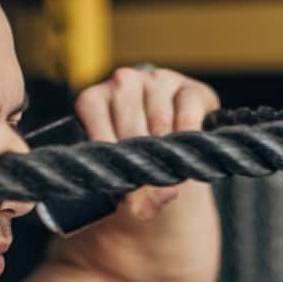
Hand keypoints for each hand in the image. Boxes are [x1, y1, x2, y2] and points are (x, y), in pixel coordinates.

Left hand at [74, 66, 220, 219]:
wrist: (167, 156)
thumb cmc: (135, 166)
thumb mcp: (124, 181)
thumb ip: (134, 196)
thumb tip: (157, 200)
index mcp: (93, 100)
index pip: (97, 126)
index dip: (114, 162)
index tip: (122, 187)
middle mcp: (123, 83)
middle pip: (131, 127)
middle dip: (143, 166)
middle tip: (151, 195)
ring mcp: (157, 81)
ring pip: (159, 119)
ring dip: (166, 152)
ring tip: (171, 178)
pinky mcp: (190, 88)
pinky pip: (188, 109)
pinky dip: (188, 133)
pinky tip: (187, 152)